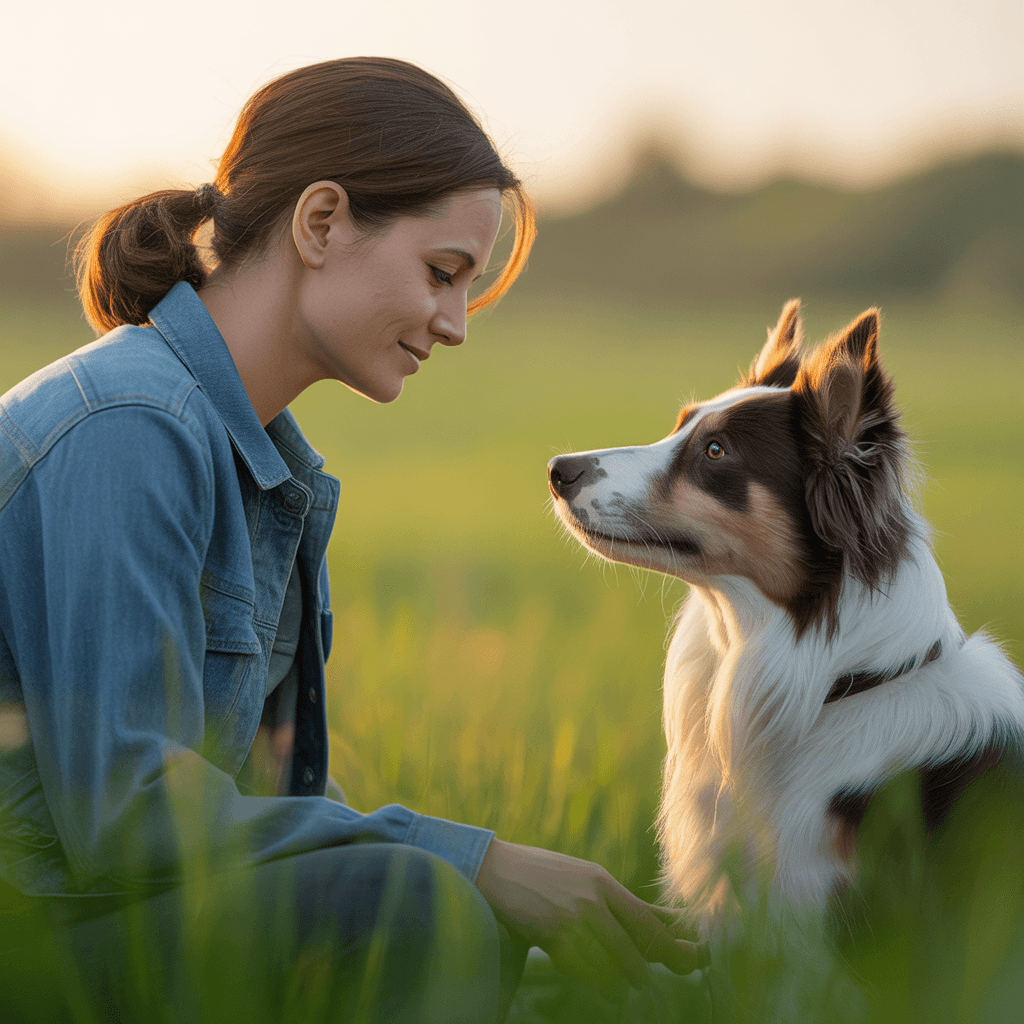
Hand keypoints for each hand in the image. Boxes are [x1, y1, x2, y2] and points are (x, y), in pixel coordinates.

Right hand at [475, 838, 700, 993]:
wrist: (494, 869)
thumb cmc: (541, 875)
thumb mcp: (581, 878)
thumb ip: (612, 901)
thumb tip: (651, 919)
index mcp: (601, 881)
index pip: (647, 916)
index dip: (672, 939)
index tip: (695, 953)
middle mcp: (593, 897)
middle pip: (638, 940)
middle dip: (658, 962)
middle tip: (666, 976)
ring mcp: (574, 916)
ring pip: (612, 960)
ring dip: (622, 979)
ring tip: (627, 987)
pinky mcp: (553, 934)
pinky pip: (582, 967)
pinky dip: (587, 976)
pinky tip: (588, 975)